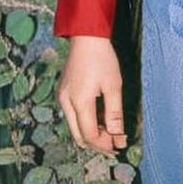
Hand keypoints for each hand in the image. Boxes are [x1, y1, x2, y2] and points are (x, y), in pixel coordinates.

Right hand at [58, 35, 126, 153]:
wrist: (86, 36)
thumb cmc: (103, 58)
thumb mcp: (113, 85)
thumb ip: (114, 113)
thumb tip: (118, 138)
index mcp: (79, 102)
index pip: (90, 135)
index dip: (105, 145)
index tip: (120, 146)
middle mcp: (66, 103)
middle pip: (79, 136)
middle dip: (97, 145)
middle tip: (114, 146)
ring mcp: (62, 98)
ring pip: (75, 128)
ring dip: (91, 135)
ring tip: (110, 134)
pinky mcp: (63, 93)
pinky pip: (73, 117)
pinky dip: (85, 123)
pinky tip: (100, 120)